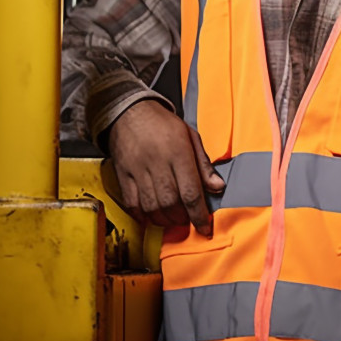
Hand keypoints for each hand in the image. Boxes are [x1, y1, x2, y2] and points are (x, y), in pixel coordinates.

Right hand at [108, 100, 224, 235]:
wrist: (129, 112)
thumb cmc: (163, 124)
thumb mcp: (191, 136)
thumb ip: (204, 164)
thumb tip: (217, 187)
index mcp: (178, 151)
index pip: (191, 191)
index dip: (199, 214)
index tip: (205, 228)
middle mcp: (157, 161)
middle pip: (170, 202)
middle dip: (182, 218)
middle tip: (189, 220)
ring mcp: (138, 169)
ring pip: (151, 206)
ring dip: (164, 220)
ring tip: (173, 219)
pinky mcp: (123, 174)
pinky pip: (131, 203)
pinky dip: (143, 215)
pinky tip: (152, 216)